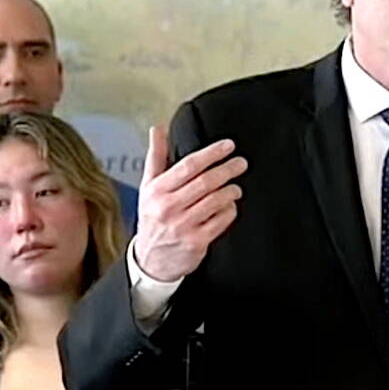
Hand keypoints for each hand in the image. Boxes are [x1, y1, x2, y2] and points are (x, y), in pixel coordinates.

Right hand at [134, 128, 245, 281]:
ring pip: (215, 201)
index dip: (212, 153)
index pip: (188, 166)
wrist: (150, 260)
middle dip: (227, 169)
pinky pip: (221, 221)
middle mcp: (169, 207)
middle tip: (240, 163)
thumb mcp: (148, 187)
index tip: (228, 146)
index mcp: (157, 190)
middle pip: (205, 182)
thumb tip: (158, 130)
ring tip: (236, 186)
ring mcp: (183, 226)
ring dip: (230, 191)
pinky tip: (230, 206)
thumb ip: (156, 157)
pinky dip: (229, 210)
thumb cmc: (152, 218)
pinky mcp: (196, 242)